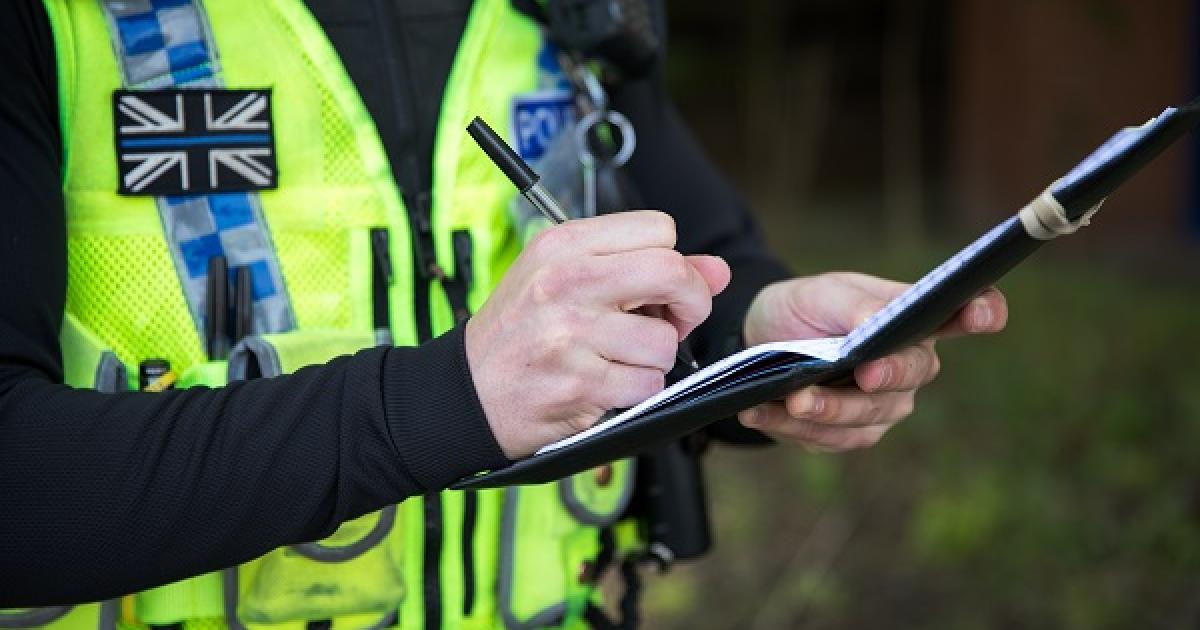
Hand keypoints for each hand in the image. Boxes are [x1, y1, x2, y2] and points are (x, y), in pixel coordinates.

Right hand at [467, 211, 730, 458]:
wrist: (467, 391)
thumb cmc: (520, 332)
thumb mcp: (570, 279)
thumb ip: (646, 269)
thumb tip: (717, 270)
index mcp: (564, 245)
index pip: (659, 229)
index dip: (673, 261)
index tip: (659, 288)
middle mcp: (566, 281)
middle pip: (672, 273)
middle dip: (689, 303)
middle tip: (671, 322)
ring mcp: (570, 333)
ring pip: (664, 341)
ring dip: (654, 359)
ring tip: (618, 359)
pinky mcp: (578, 383)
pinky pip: (646, 385)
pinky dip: (635, 392)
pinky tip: (605, 384)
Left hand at [738, 272, 1007, 451]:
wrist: (759, 339)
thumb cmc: (805, 308)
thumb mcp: (825, 293)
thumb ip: (856, 306)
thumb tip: (874, 325)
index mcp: (914, 321)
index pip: (961, 315)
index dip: (982, 313)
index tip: (985, 313)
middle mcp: (908, 367)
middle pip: (911, 377)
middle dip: (887, 376)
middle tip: (863, 373)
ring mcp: (880, 406)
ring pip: (866, 418)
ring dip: (828, 410)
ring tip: (793, 399)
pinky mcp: (846, 434)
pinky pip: (826, 440)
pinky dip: (790, 426)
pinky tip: (759, 411)